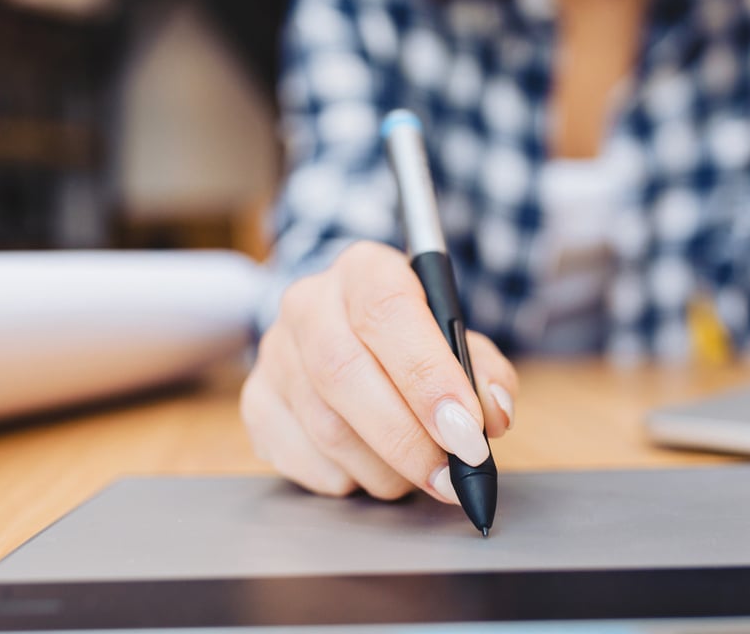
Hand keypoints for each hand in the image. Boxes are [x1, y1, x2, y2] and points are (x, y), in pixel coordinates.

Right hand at [240, 241, 517, 501]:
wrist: (351, 336)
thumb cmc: (415, 341)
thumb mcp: (459, 339)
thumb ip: (484, 372)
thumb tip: (492, 413)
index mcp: (365, 270)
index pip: (387, 313)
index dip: (429, 377)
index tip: (467, 431)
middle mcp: (309, 303)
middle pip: (344, 374)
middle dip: (407, 439)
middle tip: (451, 477)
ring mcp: (274, 353)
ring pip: (325, 426)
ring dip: (384, 469)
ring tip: (421, 475)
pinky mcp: (256, 401)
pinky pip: (301, 458)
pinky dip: (349, 479)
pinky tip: (374, 469)